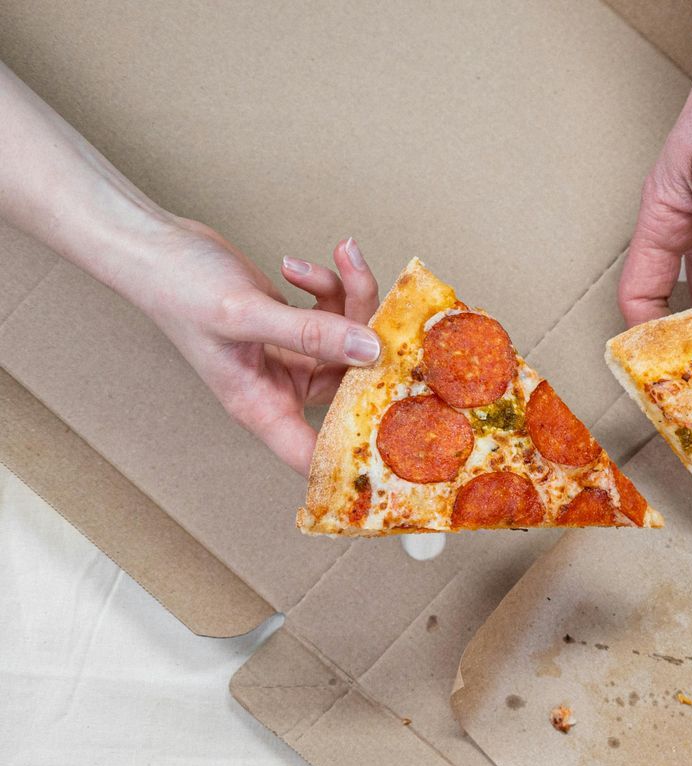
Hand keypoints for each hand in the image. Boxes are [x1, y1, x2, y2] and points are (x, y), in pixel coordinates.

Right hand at [126, 223, 380, 471]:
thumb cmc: (179, 287)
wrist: (155, 245)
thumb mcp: (245, 313)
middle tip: (369, 295)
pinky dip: (330, 286)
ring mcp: (292, 358)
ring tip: (341, 257)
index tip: (401, 445)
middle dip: (370, 337)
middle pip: (354, 385)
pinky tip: (299, 266)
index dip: (355, 460)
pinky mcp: (298, 328)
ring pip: (353, 342)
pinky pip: (336, 315)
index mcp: (261, 406)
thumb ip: (309, 333)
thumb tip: (371, 350)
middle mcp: (280, 389)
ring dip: (354, 298)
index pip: (315, 455)